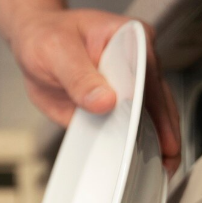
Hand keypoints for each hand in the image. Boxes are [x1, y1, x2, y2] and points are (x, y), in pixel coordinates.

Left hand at [10, 8, 181, 172]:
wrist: (34, 42)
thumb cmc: (47, 37)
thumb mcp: (56, 52)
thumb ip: (79, 77)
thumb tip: (104, 100)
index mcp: (131, 37)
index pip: (147, 74)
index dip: (151, 103)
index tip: (154, 131)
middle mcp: (138, 58)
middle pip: (158, 97)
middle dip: (165, 129)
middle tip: (167, 159)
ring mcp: (131, 81)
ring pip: (152, 112)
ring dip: (158, 140)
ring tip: (165, 165)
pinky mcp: (119, 100)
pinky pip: (131, 122)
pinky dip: (137, 142)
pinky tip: (145, 160)